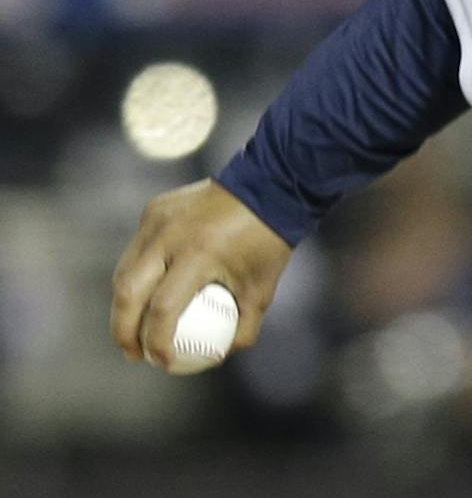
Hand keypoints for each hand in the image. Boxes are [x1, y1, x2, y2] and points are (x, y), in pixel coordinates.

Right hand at [112, 179, 292, 368]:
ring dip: (124, 304)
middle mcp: (170, 235)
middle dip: (123, 330)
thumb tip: (217, 356)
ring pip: (125, 270)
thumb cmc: (268, 242)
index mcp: (199, 254)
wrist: (271, 185)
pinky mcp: (154, 209)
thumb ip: (242, 328)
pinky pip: (138, 249)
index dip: (157, 342)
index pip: (163, 308)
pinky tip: (144, 297)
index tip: (162, 362)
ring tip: (133, 330)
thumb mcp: (263, 290)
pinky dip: (137, 275)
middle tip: (133, 353)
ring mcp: (158, 219)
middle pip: (128, 292)